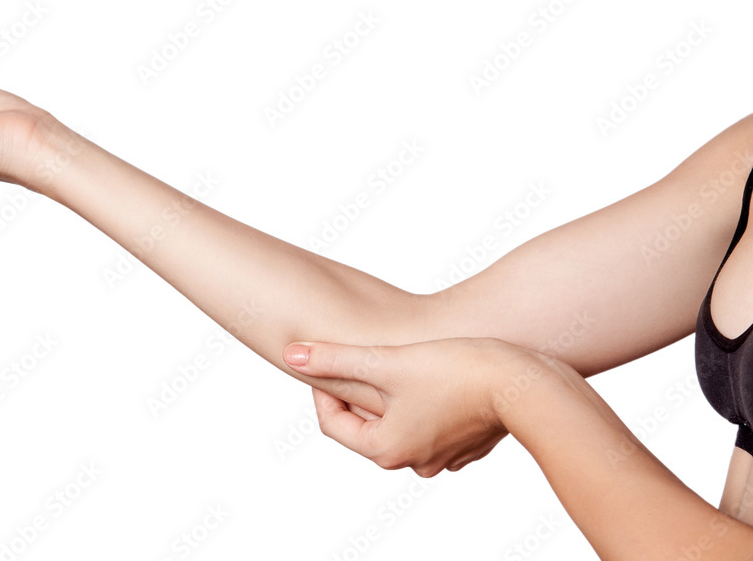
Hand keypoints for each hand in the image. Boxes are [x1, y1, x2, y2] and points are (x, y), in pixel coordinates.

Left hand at [282, 337, 525, 476]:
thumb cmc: (458, 372)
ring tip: (400, 362)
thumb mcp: (386, 362)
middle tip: (365, 356)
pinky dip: (424, 399)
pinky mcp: (467, 443)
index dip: (324, 386)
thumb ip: (335, 360)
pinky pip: (430, 421)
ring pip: (400, 420)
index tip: (330, 358)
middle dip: (360, 390)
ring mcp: (443, 456)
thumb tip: (290, 354)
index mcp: (386, 450)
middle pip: (367, 423)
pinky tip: (434, 373)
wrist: (527, 384)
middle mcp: (413, 462)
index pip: (333, 423)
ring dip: (393, 394)